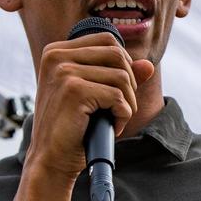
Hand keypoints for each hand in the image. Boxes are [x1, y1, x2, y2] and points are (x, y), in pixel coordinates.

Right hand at [25, 32, 155, 182]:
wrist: (51, 160)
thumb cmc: (72, 128)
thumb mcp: (95, 96)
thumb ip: (119, 76)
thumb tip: (148, 65)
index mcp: (57, 52)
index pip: (107, 41)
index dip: (124, 64)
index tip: (117, 90)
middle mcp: (57, 56)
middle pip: (117, 55)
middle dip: (128, 84)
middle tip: (119, 107)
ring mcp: (64, 72)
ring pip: (121, 76)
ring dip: (127, 102)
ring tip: (114, 119)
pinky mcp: (73, 90)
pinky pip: (118, 96)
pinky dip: (123, 115)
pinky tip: (112, 127)